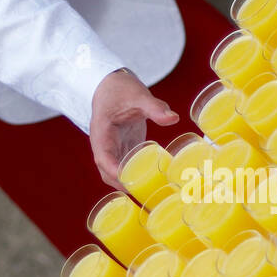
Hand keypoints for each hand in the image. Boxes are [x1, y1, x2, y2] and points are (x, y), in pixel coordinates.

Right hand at [90, 68, 178, 186]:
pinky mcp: (122, 147)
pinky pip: (124, 166)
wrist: (110, 83)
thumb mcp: (138, 95)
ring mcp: (112, 147)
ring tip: (150, 192)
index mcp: (102, 133)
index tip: (129, 182)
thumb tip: (174, 118)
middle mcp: (104, 144)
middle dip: (123, 184)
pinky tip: (151, 181)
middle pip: (107, 172)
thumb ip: (155, 107)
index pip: (104, 158)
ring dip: (128, 183)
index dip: (114, 171)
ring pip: (114, 172)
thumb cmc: (120, 88)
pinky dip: (134, 175)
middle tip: (146, 193)